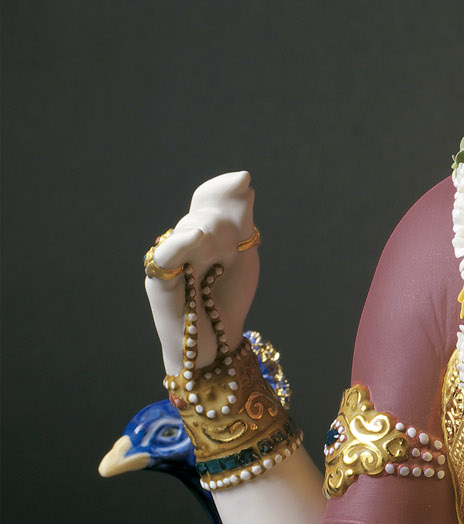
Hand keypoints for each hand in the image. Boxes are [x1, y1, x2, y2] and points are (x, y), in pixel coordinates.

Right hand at [145, 171, 259, 372]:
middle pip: (204, 215)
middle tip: (237, 242)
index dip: (222, 189)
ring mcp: (170, 261)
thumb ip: (241, 219)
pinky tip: (196, 238)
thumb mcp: (244, 255)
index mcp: (203, 231)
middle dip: (226, 221)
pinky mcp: (159, 283)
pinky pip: (165, 257)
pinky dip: (180, 244)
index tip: (244, 181)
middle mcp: (183, 242)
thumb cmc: (226, 300)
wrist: (217, 346)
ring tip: (226, 246)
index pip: (208, 199)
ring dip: (212, 232)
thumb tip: (243, 177)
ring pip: (189, 230)